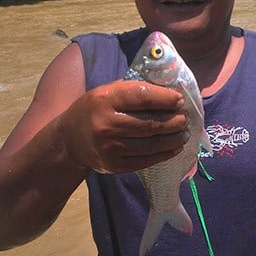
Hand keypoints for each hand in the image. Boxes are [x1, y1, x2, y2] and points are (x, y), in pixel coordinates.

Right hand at [58, 80, 188, 173]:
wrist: (70, 140)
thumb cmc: (96, 109)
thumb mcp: (108, 91)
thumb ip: (135, 90)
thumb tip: (171, 91)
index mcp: (105, 99)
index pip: (143, 98)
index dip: (166, 99)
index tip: (180, 100)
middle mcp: (106, 124)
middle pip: (151, 124)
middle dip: (174, 121)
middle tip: (185, 119)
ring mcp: (109, 147)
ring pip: (151, 144)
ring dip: (173, 139)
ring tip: (184, 133)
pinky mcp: (114, 165)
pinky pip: (146, 160)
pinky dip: (164, 154)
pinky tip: (174, 148)